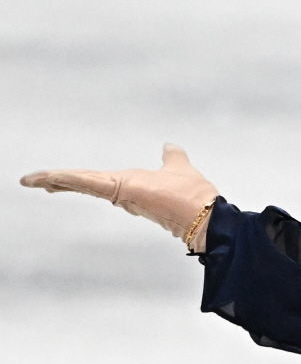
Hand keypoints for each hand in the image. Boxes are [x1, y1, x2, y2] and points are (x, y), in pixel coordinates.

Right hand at [20, 144, 219, 251]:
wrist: (207, 218)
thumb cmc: (195, 197)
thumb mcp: (180, 167)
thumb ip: (173, 158)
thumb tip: (169, 146)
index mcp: (133, 184)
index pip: (98, 180)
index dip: (77, 179)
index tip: (57, 179)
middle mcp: (125, 190)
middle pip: (85, 182)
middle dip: (58, 181)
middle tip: (31, 181)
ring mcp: (123, 193)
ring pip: (84, 183)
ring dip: (57, 179)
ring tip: (32, 179)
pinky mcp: (123, 193)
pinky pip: (92, 184)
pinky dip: (72, 179)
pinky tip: (51, 177)